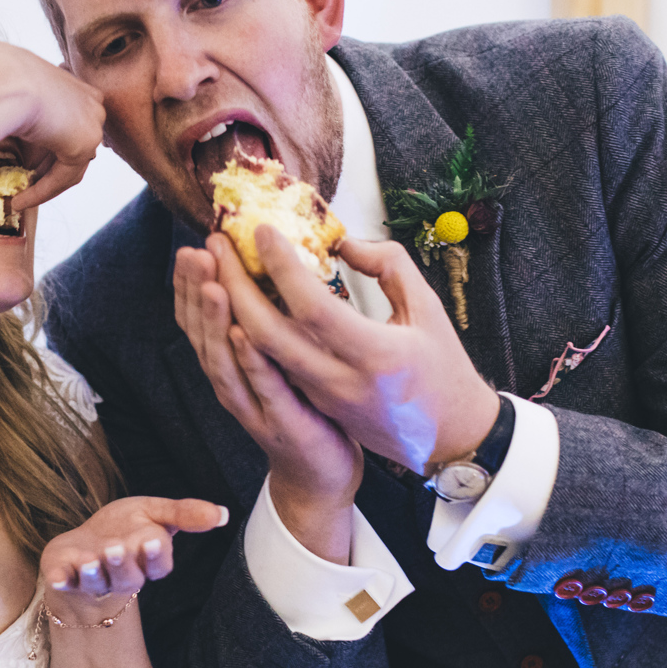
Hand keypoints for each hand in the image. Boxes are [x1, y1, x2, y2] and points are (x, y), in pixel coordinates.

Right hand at [0, 39, 106, 211]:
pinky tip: (18, 201)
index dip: (43, 151)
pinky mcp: (86, 139)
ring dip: (42, 185)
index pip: (63, 124)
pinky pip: (66, 176)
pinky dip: (42, 191)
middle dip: (43, 169)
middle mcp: (85, 99)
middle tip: (20, 187)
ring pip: (70, 163)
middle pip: (69, 145)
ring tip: (16, 200)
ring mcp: (91, 117)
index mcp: (69, 83)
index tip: (23, 168)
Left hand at [40, 496, 228, 625]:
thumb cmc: (125, 528)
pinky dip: (61, 579)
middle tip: (117, 548)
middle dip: (122, 563)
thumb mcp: (154, 513)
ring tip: (89, 560)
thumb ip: (185, 514)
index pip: (157, 565)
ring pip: (95, 581)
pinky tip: (58, 576)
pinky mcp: (64, 576)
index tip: (153, 540)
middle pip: (126, 576)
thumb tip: (223, 514)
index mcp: (146, 561)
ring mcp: (91, 579)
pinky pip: (63, 582)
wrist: (85, 545)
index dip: (155, 555)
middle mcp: (121, 576)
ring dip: (92, 572)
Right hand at [174, 245, 362, 560]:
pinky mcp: (281, 423)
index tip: (191, 248)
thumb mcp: (276, 360)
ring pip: (224, 360)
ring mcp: (252, 407)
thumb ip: (266, 322)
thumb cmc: (303, 409)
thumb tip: (268, 269)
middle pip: (203, 334)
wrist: (321, 475)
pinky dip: (250, 361)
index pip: (197, 321)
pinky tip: (244, 333)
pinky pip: (263, 389)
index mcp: (229, 365)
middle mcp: (231, 385)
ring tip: (215, 283)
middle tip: (197, 252)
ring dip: (216, 320)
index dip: (190, 286)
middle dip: (198, 291)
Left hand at [209, 228, 499, 473]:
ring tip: (218, 267)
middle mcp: (342, 381)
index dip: (282, 267)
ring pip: (262, 353)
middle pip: (268, 335)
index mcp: (376, 355)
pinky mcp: (314, 405)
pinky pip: (273, 365)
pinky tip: (239, 300)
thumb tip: (343, 242)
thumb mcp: (429, 308)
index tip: (262, 231)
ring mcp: (323, 398)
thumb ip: (390, 265)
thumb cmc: (442, 368)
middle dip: (234, 286)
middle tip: (218, 245)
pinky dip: (249, 331)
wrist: (449, 436)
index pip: (313, 307)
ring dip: (233, 309)